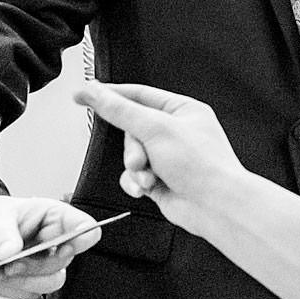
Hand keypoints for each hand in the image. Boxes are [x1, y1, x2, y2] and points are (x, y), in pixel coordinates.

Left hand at [0, 194, 103, 298]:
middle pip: (62, 264)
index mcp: (54, 217)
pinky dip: (4, 288)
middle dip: (31, 266)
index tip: (60, 247)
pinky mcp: (33, 282)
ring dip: (17, 280)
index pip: (84, 227)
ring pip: (47, 284)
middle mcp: (55, 242)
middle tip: (6, 261)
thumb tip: (11, 251)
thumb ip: (1, 233)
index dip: (80, 239)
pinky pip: (26, 295)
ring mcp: (46, 264)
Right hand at [73, 81, 244, 232]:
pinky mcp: (162, 180)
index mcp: (182, 110)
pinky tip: (148, 187)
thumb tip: (93, 91)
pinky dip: (137, 183)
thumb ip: (119, 109)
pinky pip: (135, 176)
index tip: (84, 93)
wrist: (215, 207)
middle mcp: (176, 132)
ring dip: (136, 168)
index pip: (138, 95)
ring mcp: (169, 158)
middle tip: (140, 158)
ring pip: (131, 155)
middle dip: (132, 148)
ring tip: (149, 175)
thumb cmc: (203, 166)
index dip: (110, 94)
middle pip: (131, 130)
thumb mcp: (155, 129)